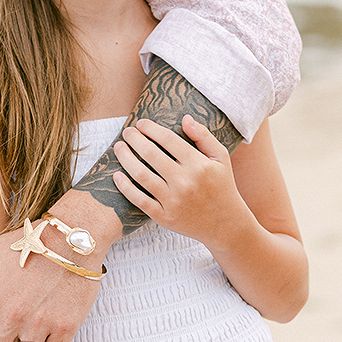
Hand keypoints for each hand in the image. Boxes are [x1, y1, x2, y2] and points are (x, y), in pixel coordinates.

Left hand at [112, 114, 248, 249]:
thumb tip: (185, 118)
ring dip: (125, 158)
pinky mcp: (164, 217)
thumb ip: (204, 136)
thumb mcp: (221, 158)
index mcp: (199, 165)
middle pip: (151, 154)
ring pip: (141, 175)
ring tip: (119, 148)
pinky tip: (117, 175)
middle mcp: (185, 182)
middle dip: (135, 139)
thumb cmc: (222, 186)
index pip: (168, 140)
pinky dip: (125, 187)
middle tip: (127, 132)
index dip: (151, 128)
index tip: (141, 123)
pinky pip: (139, 200)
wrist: (225, 224)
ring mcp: (173, 200)